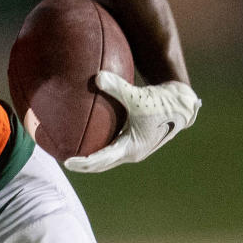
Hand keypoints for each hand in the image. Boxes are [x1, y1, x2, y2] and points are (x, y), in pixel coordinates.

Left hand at [64, 71, 200, 172]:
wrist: (182, 104)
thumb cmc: (162, 101)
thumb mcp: (138, 96)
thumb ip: (117, 87)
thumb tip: (97, 77)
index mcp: (132, 148)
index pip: (102, 160)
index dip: (84, 163)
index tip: (67, 161)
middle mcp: (131, 152)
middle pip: (101, 164)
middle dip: (82, 165)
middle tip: (61, 160)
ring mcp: (133, 149)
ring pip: (106, 159)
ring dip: (89, 160)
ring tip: (69, 155)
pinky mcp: (133, 142)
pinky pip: (110, 148)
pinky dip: (97, 149)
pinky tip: (85, 138)